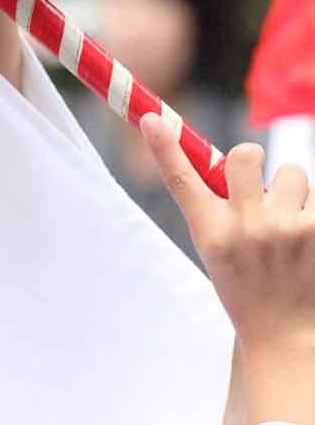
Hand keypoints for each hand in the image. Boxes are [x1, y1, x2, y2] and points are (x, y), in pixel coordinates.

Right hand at [140, 113, 314, 423]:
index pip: (181, 179)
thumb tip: (229, 161)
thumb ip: (218, 208)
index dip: (164, 146)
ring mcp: (284, 229)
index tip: (152, 117)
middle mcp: (243, 228)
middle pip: (245, 156)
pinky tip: (306, 239)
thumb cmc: (247, 286)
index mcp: (209, 233)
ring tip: (291, 227)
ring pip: (292, 173)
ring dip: (294, 192)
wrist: (286, 333)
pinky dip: (313, 211)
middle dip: (253, 160)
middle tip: (259, 186)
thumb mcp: (216, 250)